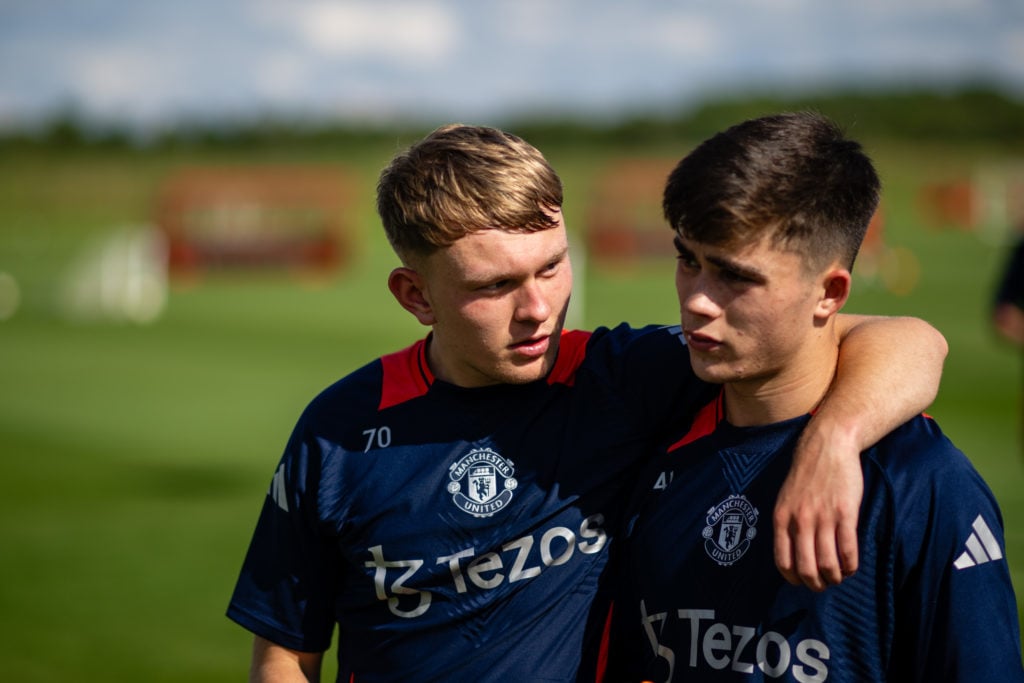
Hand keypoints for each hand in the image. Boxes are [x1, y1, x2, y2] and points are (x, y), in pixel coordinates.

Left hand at [773, 423, 862, 590]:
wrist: (827, 445)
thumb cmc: (806, 474)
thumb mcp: (785, 499)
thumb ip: (787, 524)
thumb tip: (791, 554)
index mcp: (782, 518)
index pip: (783, 561)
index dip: (794, 579)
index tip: (803, 581)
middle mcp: (800, 521)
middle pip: (806, 569)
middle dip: (816, 584)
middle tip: (824, 584)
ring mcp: (823, 518)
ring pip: (828, 564)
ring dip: (835, 578)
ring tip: (839, 576)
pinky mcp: (845, 513)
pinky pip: (848, 550)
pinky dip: (851, 566)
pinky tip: (852, 566)